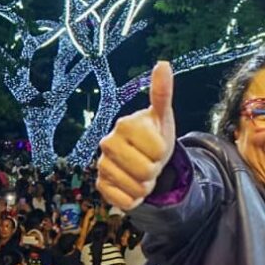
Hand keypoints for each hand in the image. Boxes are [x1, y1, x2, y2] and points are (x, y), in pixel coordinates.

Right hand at [97, 62, 176, 209]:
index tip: (157, 144)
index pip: (158, 149)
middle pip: (146, 171)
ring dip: (146, 185)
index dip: (164, 151)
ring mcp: (101, 165)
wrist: (143, 158)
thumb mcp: (162, 116)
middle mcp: (107, 143)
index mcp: (125, 124)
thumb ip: (162, 92)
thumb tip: (163, 63)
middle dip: (154, 170)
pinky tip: (131, 184)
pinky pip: (126, 202)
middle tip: (149, 160)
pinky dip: (134, 198)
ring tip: (141, 171)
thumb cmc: (154, 134)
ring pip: (137, 188)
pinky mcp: (100, 185)